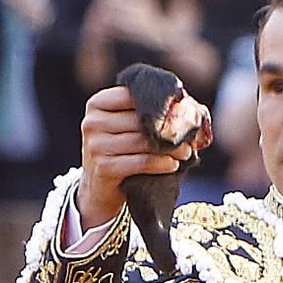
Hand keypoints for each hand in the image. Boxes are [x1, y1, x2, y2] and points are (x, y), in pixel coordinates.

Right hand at [77, 84, 196, 230]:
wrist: (99, 188)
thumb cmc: (119, 151)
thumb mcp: (123, 126)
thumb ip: (145, 112)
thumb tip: (189, 103)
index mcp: (97, 104)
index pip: (132, 95)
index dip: (159, 101)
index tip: (182, 108)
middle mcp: (93, 122)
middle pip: (139, 119)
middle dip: (168, 127)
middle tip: (190, 134)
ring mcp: (96, 146)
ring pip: (142, 141)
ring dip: (170, 147)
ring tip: (186, 151)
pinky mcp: (104, 168)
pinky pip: (141, 162)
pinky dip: (161, 163)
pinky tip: (174, 164)